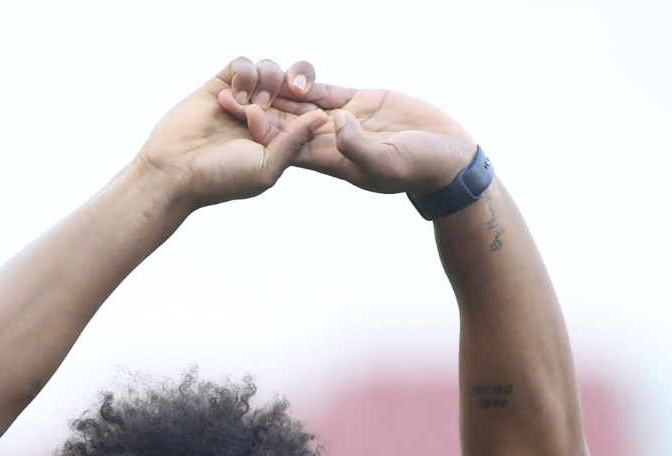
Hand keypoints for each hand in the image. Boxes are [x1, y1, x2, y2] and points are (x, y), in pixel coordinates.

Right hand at [139, 58, 324, 206]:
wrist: (175, 171)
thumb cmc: (221, 178)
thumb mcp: (267, 167)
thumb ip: (294, 141)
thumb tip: (321, 116)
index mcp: (281, 138)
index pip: (309, 110)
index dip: (311, 104)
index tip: (308, 108)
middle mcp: (265, 116)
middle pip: (294, 83)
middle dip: (297, 82)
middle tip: (294, 91)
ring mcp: (242, 99)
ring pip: (271, 70)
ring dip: (267, 81)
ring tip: (248, 107)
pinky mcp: (221, 85)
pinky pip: (242, 64)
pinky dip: (244, 75)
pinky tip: (232, 97)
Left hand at [229, 78, 475, 196]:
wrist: (446, 156)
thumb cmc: (419, 167)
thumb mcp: (388, 162)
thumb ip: (359, 146)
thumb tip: (336, 125)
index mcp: (333, 160)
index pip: (289, 146)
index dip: (265, 132)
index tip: (243, 116)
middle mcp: (332, 141)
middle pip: (286, 126)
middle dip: (258, 111)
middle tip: (225, 95)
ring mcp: (345, 120)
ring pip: (302, 106)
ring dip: (276, 94)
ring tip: (249, 78)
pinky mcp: (359, 102)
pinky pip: (325, 91)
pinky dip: (305, 82)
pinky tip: (284, 72)